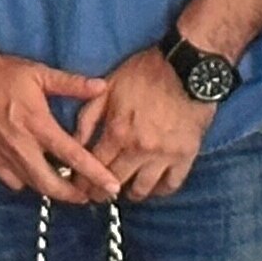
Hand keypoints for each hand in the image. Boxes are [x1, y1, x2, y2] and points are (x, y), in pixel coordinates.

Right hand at [0, 44, 118, 203]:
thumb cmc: (0, 72)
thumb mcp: (39, 73)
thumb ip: (71, 84)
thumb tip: (102, 87)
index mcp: (38, 124)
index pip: (73, 156)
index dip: (95, 173)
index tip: (112, 186)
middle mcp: (21, 146)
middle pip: (52, 184)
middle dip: (73, 195)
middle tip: (89, 196)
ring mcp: (3, 155)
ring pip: (32, 185)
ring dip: (52, 191)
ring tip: (67, 190)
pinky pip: (11, 181)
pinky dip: (27, 183)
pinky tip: (35, 176)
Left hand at [76, 47, 215, 201]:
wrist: (187, 65)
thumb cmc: (145, 72)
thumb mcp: (109, 87)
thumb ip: (88, 116)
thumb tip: (74, 142)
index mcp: (118, 131)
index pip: (94, 167)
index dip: (83, 181)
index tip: (79, 186)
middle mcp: (139, 149)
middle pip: (115, 183)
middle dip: (101, 193)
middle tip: (98, 195)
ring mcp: (164, 155)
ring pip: (142, 189)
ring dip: (130, 193)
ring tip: (125, 190)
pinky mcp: (186, 155)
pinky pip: (171, 185)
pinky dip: (159, 190)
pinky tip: (152, 187)